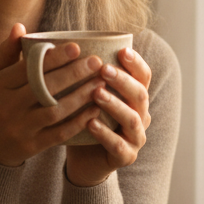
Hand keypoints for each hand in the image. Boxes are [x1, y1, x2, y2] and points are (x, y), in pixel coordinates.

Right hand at [0, 24, 108, 165]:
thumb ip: (7, 52)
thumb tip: (19, 26)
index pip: (28, 68)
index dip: (53, 58)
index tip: (76, 47)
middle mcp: (9, 106)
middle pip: (44, 87)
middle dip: (73, 74)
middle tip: (96, 62)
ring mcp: (21, 127)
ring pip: (55, 110)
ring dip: (80, 97)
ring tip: (100, 83)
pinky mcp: (32, 146)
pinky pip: (59, 134)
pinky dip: (78, 122)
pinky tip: (95, 110)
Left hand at [65, 46, 152, 186]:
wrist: (84, 160)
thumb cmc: (84, 120)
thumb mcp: (86, 95)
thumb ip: (83, 74)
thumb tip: (60, 43)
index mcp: (134, 97)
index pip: (143, 75)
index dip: (135, 63)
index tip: (122, 50)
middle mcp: (141, 114)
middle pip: (140, 94)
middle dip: (122, 80)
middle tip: (103, 69)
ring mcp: (136, 137)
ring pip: (132, 119)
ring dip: (115, 104)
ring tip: (96, 94)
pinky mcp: (126, 156)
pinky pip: (118, 145)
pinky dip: (105, 134)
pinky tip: (90, 123)